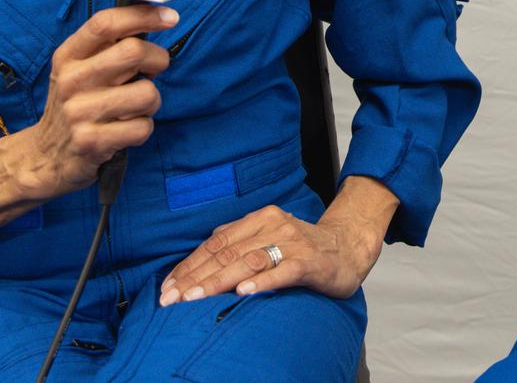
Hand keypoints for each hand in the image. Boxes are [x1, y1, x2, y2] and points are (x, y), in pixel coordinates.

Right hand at [10, 3, 176, 199]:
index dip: (143, 16)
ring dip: (151, 101)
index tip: (170, 17)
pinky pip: (143, 127)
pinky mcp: (92, 141)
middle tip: (152, 71)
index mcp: (68, 56)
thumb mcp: (78, 69)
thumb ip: (108, 46)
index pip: (106, 23)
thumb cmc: (76, 104)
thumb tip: (154, 18)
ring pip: (147, 93)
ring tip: (134, 107)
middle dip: (158, 60)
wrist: (47, 155)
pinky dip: (143, 128)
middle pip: (133, 51)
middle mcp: (71, 80)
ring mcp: (79, 112)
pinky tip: (125, 130)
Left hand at [159, 175, 398, 305]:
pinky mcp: (310, 262)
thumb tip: (201, 255)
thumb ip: (240, 242)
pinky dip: (262, 282)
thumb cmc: (304, 247)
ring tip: (196, 297)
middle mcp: (273, 226)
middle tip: (172, 298)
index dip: (189, 266)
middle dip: (195, 277)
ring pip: (248, 261)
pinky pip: (283, 271)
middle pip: (226, 252)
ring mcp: (292, 242)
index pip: (215, 243)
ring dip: (219, 280)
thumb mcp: (269, 237)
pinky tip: (244, 292)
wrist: (349, 247)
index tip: (167, 288)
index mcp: (259, 219)